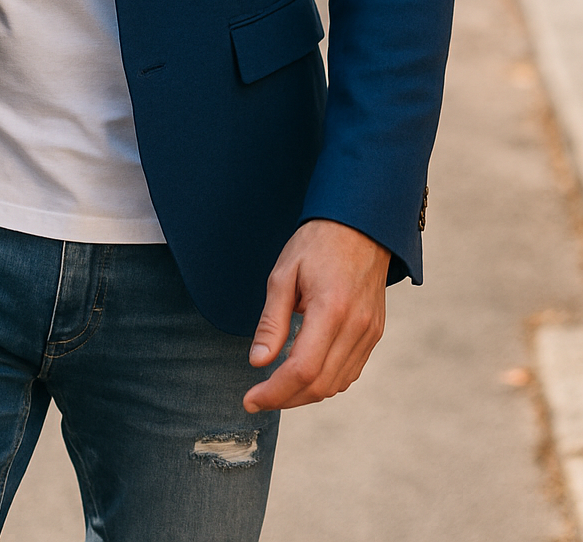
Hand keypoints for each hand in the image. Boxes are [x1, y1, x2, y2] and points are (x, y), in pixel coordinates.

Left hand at [243, 219, 388, 412]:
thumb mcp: (283, 274)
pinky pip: (349, 372)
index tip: (250, 399)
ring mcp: (369, 332)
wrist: (360, 225)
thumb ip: (272, 321)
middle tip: (258, 397)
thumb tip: (258, 363)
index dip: (274, 392)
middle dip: (285, 398)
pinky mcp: (375, 333)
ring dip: (305, 394)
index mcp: (331, 309)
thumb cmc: (317, 244)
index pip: (301, 369)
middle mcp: (356, 327)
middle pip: (319, 385)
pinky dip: (325, 381)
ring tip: (277, 385)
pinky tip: (304, 372)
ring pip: (336, 384)